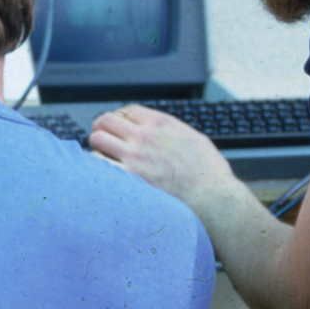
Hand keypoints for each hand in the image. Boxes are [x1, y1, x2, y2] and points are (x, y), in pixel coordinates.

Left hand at [89, 104, 236, 205]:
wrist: (213, 199)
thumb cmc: (210, 173)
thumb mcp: (194, 138)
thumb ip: (173, 131)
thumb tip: (160, 131)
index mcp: (161, 124)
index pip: (127, 110)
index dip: (119, 117)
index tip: (118, 126)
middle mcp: (144, 136)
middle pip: (107, 121)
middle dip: (102, 128)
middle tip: (102, 137)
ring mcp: (134, 157)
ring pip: (98, 140)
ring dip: (97, 146)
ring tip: (100, 155)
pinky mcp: (129, 179)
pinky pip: (98, 165)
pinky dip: (96, 166)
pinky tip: (101, 173)